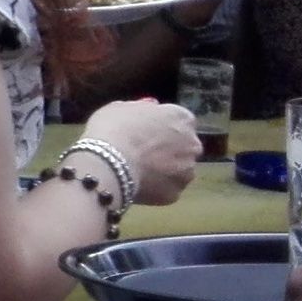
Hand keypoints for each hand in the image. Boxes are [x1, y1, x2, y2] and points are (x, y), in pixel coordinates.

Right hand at [77, 97, 200, 204]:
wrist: (108, 162)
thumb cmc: (114, 128)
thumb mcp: (121, 107)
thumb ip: (142, 108)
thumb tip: (151, 107)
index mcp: (182, 118)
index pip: (181, 121)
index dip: (163, 127)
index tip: (147, 132)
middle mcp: (193, 144)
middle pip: (184, 147)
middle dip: (169, 150)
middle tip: (143, 153)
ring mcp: (187, 171)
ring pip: (178, 171)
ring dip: (164, 171)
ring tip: (138, 172)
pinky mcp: (175, 194)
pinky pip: (165, 190)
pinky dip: (155, 188)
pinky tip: (136, 185)